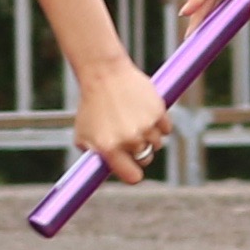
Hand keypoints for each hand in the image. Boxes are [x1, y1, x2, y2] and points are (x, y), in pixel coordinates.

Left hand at [74, 59, 171, 185]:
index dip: (133, 174)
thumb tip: (103, 174)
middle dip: (140, 151)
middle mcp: (129, 139)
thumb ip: (94, 156)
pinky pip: (166, 128)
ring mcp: (145, 125)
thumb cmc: (91, 105)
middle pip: (146, 159)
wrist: (104, 73)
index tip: (132, 169)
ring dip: (150, 136)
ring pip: (157, 143)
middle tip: (131, 137)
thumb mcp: (83, 134)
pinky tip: (145, 112)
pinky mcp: (158, 111)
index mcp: (110, 148)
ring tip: (135, 120)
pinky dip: (159, 123)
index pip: (132, 176)